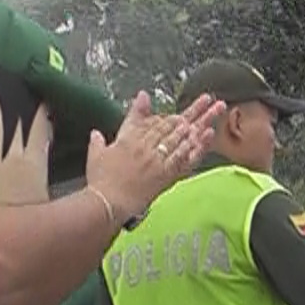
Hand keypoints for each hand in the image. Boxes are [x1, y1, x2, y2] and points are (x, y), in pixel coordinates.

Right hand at [85, 92, 225, 219]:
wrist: (106, 201)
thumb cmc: (100, 181)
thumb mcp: (96, 156)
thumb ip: (98, 141)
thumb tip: (95, 133)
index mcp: (127, 140)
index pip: (150, 123)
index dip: (166, 116)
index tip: (177, 112)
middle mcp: (143, 146)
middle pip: (168, 126)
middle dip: (188, 115)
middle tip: (206, 103)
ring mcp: (156, 159)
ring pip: (178, 139)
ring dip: (194, 127)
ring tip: (209, 118)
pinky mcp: (164, 174)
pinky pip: (182, 158)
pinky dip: (193, 147)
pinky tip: (202, 139)